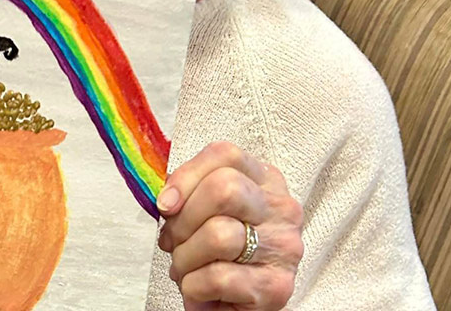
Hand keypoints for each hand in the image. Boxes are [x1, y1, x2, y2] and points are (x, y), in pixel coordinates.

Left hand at [157, 142, 302, 309]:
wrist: (238, 304)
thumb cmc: (218, 253)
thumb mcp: (206, 213)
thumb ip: (190, 194)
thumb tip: (167, 200)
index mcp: (265, 181)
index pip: (225, 155)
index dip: (186, 176)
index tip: (165, 205)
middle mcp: (282, 210)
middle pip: (224, 189)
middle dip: (183, 219)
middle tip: (172, 242)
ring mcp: (285, 247)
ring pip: (219, 235)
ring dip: (184, 257)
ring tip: (184, 269)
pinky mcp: (278, 287)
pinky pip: (218, 277)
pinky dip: (193, 286)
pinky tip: (198, 289)